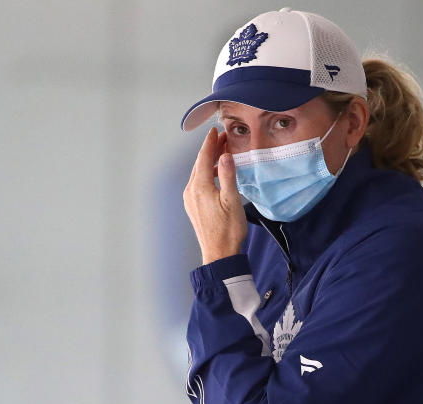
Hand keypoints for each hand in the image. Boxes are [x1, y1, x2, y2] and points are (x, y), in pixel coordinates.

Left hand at [184, 127, 247, 264]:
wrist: (219, 254)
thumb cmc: (228, 230)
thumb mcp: (233, 200)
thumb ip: (229, 176)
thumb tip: (226, 155)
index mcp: (200, 187)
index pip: (204, 158)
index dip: (210, 142)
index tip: (216, 131)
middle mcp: (191, 191)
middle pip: (200, 164)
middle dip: (210, 149)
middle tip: (222, 138)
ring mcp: (190, 199)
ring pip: (198, 173)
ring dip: (209, 161)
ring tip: (222, 154)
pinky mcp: (193, 206)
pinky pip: (198, 183)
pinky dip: (207, 173)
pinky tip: (217, 175)